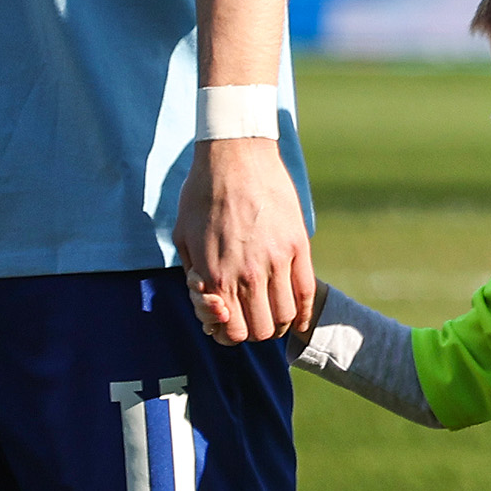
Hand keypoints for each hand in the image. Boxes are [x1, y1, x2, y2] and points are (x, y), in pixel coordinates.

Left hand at [181, 134, 316, 345]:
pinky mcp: (298, 246)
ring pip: (284, 316)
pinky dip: (304, 313)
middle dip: (252, 331)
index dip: (228, 334)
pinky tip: (299, 317)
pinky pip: (307, 292)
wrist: (234, 156)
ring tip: (271, 313)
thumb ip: (196, 276)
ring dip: (277, 323)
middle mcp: (247, 274)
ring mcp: (277, 261)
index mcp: (215, 275)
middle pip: (259, 330)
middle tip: (249, 317)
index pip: (230, 331)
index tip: (228, 323)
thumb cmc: (202, 194)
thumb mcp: (184, 238)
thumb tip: (211, 304)